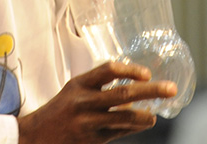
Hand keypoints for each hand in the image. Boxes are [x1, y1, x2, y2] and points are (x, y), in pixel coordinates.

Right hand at [17, 62, 176, 143]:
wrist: (36, 135)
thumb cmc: (60, 111)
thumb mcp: (74, 92)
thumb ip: (98, 88)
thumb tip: (133, 89)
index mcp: (79, 84)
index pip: (108, 70)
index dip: (130, 70)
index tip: (146, 73)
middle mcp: (84, 101)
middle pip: (123, 93)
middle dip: (151, 90)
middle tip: (170, 88)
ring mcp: (89, 122)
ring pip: (125, 117)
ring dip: (145, 116)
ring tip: (154, 115)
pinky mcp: (92, 140)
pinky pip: (119, 132)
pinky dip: (133, 127)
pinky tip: (141, 123)